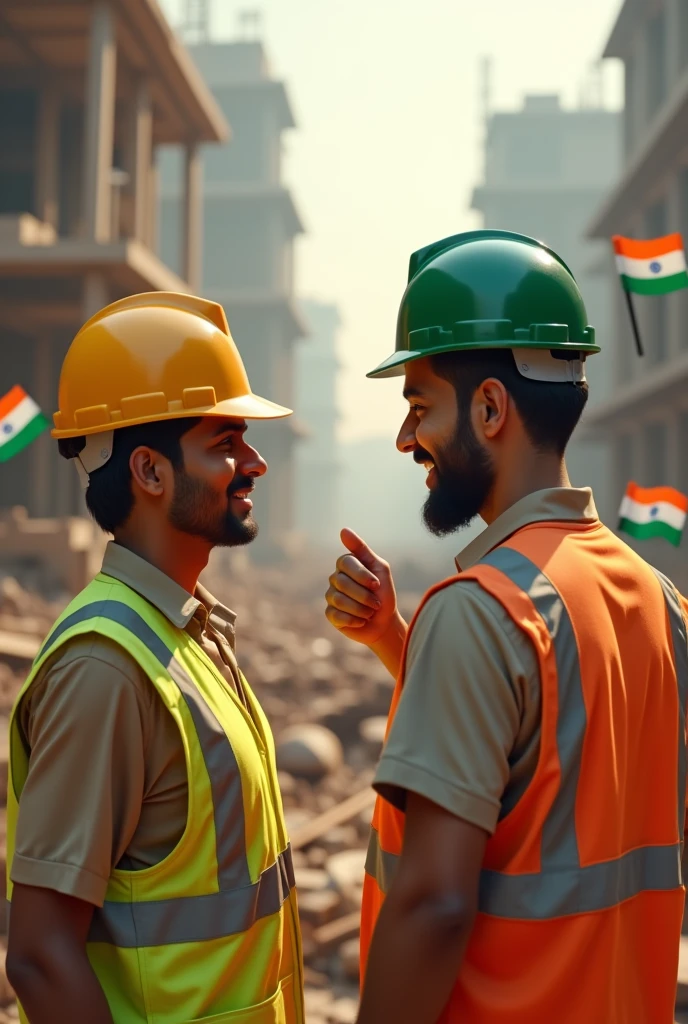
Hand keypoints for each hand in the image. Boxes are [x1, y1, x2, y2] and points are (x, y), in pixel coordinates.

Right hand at [325, 528, 397, 645]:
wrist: (384, 622)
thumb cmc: (383, 593)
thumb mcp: (379, 568)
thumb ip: (362, 550)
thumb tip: (343, 530)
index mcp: (347, 564)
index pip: (345, 562)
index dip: (362, 575)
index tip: (377, 584)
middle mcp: (336, 578)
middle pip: (342, 583)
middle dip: (364, 595)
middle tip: (376, 603)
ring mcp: (331, 595)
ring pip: (339, 600)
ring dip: (361, 609)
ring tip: (370, 612)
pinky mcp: (330, 613)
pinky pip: (337, 615)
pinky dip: (354, 620)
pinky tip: (361, 620)